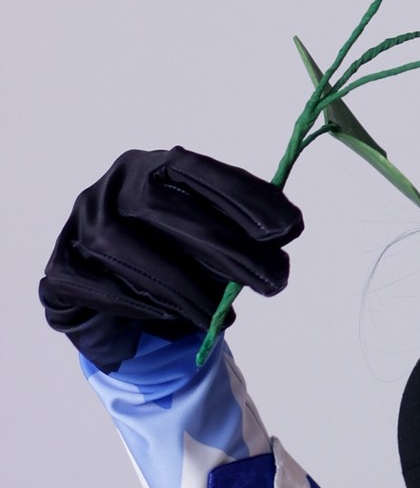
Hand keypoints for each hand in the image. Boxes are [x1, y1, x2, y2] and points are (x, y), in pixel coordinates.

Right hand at [39, 146, 303, 371]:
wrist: (108, 305)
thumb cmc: (167, 263)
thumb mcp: (206, 247)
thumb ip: (237, 239)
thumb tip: (281, 244)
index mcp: (148, 168)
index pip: (193, 170)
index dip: (241, 196)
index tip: (291, 228)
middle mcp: (108, 189)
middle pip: (156, 206)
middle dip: (221, 245)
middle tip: (274, 280)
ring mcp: (76, 228)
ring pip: (121, 246)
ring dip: (181, 284)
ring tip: (224, 313)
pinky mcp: (59, 273)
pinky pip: (94, 285)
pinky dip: (139, 304)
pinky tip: (173, 319)